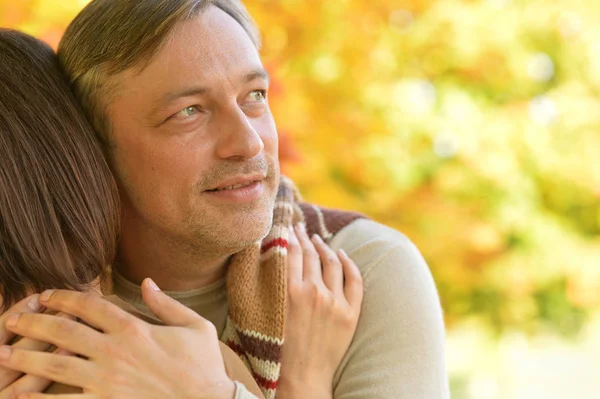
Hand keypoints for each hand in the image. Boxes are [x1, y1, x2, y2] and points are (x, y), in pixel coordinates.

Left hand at [0, 281, 234, 398]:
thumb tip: (146, 281)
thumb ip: (166, 303)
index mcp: (134, 328)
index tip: (46, 295)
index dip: (63, 297)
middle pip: (63, 332)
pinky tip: (21, 397)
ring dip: (26, 358)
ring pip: (56, 365)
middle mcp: (114, 351)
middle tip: (12, 319)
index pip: (89, 305)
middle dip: (34, 323)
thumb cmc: (203, 365)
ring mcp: (107, 381)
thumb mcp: (195, 326)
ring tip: (3, 353)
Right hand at [277, 224, 363, 397]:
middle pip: (311, 254)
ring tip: (318, 239)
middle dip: (304, 237)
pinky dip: (349, 263)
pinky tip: (343, 254)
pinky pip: (354, 280)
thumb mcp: (260, 315)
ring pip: (332, 262)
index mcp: (288, 292)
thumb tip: (260, 260)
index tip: (287, 227)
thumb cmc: (274, 350)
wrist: (300, 380)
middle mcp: (313, 292)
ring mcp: (335, 302)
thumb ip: (261, 287)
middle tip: (300, 227)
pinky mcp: (350, 313)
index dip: (289, 236)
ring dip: (324, 247)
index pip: (291, 252)